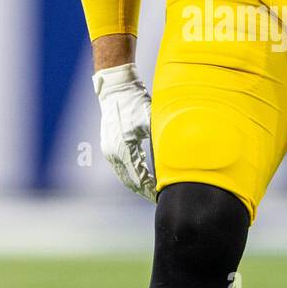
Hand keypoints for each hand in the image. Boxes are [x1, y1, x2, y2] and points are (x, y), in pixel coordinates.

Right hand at [92, 62, 156, 201]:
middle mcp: (113, 153)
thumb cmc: (135, 102)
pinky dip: (132, 172)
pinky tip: (143, 174)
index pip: (138, 179)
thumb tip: (177, 157)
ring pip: (124, 175)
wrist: (116, 89)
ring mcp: (109, 150)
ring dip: (137, 183)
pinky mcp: (109, 145)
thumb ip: (162, 139)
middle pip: (129, 181)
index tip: (161, 197)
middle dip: (144, 191)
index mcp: (124, 149)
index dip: (150, 190)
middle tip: (158, 198)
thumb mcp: (152, 120)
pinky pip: (121, 165)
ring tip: (152, 190)